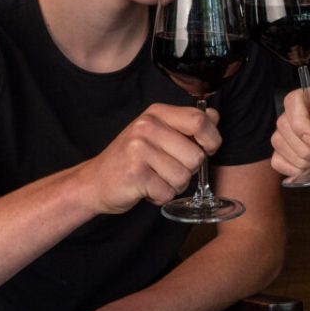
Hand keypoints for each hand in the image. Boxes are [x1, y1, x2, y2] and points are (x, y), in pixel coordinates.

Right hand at [81, 103, 220, 215]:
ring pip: (183, 177)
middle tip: (166, 169)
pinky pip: (167, 193)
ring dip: (173, 186)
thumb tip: (215, 117)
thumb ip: (187, 126)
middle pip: (196, 156)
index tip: (206, 150)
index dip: (212, 140)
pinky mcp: (135, 173)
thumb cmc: (132, 160)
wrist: (94, 182)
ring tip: (154, 179)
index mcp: (156, 113)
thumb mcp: (158, 134)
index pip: (200, 121)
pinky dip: (160, 197)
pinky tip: (145, 189)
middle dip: (188, 170)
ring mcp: (139, 149)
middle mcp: (147, 126)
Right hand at [271, 84, 309, 178]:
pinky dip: (289, 167)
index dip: (299, 121)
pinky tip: (307, 168)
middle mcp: (307, 111)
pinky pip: (278, 158)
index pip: (295, 99)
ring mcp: (298, 130)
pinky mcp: (295, 149)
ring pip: (278, 140)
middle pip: (283, 122)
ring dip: (296, 157)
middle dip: (300, 145)